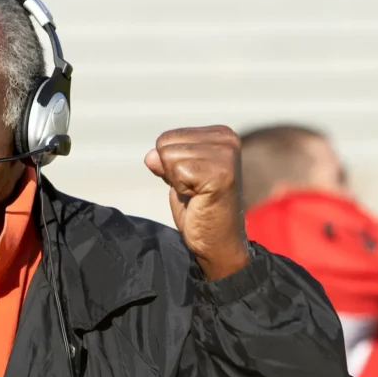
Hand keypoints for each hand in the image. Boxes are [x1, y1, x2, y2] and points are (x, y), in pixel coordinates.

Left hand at [145, 125, 249, 280]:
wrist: (218, 242)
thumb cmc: (201, 209)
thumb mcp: (178, 177)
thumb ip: (165, 161)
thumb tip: (150, 156)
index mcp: (221, 134)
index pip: (168, 137)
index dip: (171, 164)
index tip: (194, 181)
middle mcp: (227, 139)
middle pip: (165, 143)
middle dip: (172, 172)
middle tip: (195, 190)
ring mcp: (226, 156)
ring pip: (168, 157)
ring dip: (177, 182)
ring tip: (199, 194)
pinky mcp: (221, 175)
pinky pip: (177, 172)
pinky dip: (181, 190)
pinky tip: (199, 198)